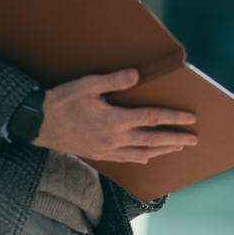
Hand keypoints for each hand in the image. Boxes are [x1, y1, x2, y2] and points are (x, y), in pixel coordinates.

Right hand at [33, 69, 197, 163]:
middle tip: (194, 139)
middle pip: (153, 139)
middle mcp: (115, 138)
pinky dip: (143, 158)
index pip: (152, 118)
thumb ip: (113, 80)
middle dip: (175, 138)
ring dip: (163, 150)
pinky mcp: (100, 155)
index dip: (173, 118)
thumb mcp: (86, 85)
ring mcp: (108, 150)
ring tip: (178, 147)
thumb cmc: (62, 101)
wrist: (39, 124)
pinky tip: (148, 157)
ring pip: (143, 152)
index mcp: (115, 119)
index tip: (190, 118)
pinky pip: (127, 159)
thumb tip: (136, 75)